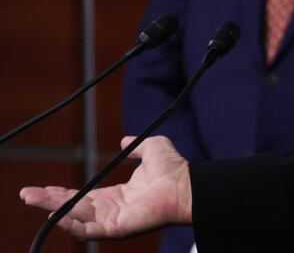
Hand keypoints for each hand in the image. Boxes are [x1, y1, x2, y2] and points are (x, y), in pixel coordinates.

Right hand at [19, 136, 192, 238]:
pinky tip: (56, 214)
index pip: (82, 197)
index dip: (62, 193)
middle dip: (48, 201)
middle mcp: (112, 210)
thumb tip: (125, 141)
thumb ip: (136, 146)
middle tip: (26, 194)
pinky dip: (71, 224)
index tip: (44, 187)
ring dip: (53, 209)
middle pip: (73, 208)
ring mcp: (113, 221)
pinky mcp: (117, 229)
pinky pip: (89, 230)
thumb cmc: (174, 169)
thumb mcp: (151, 149)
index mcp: (117, 196)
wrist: (188, 184)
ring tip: (32, 198)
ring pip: (75, 218)